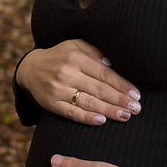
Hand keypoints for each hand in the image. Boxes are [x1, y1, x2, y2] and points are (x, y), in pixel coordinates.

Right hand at [17, 40, 140, 125]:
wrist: (31, 68)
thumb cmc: (61, 56)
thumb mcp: (76, 45)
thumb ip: (95, 52)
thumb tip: (114, 65)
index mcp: (76, 57)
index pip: (104, 73)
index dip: (121, 85)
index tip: (136, 95)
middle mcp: (67, 73)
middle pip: (99, 89)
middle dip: (119, 100)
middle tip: (136, 109)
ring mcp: (58, 89)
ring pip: (87, 102)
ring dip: (108, 111)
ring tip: (125, 116)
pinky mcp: (51, 103)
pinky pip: (71, 113)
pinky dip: (86, 118)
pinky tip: (101, 121)